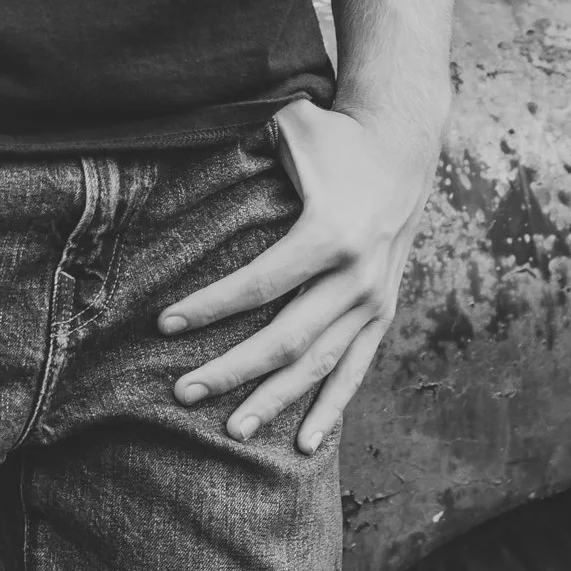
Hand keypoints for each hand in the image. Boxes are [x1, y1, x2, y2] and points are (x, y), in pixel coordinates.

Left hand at [160, 99, 435, 455]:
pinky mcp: (382, 311)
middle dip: (232, 369)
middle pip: (285, 339)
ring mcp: (371, 299)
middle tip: (183, 393)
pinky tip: (304, 444)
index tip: (165, 325)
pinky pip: (355, 369)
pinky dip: (331, 408)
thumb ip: (245, 144)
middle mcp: (354, 276)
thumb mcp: (292, 125)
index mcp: (329, 234)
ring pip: (318, 364)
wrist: (405, 144)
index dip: (210, 308)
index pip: (259, 284)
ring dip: (275, 400)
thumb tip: (185, 149)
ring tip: (233, 430)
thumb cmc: (336, 133)